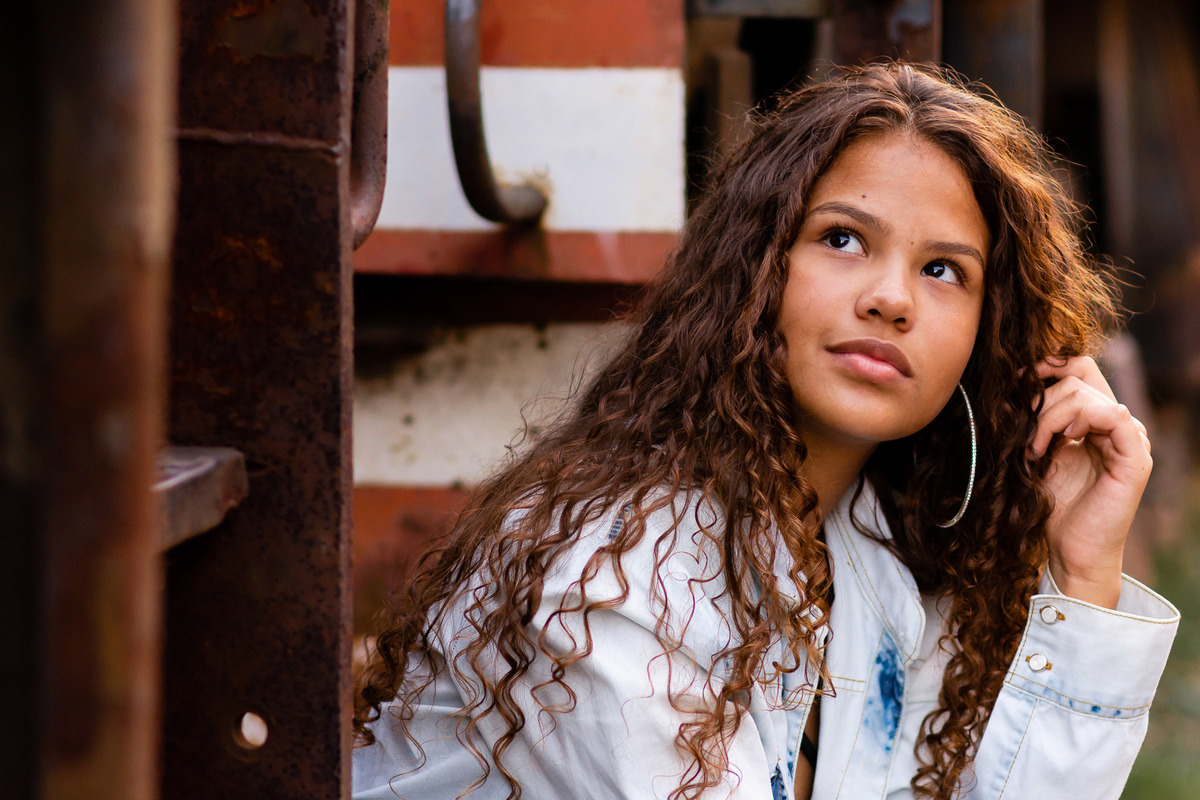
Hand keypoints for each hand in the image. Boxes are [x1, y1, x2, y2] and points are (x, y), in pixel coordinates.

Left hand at [1029, 357, 1151, 608]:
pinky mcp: (1134, 457)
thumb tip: (1016, 384)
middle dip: (1041, 401)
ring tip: (1034, 450)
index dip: (1048, 367)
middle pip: (1078, 379)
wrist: (1071, 549)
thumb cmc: (1053, 505)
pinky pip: (1111, 416)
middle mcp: (1118, 424)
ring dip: (1048, 417)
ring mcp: (1130, 439)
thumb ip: (1036, 420)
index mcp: (1096, 420)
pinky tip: (1059, 443)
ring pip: (1086, 395)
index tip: (1018, 383)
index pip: (1079, 370)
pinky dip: (1076, 422)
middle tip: (1025, 438)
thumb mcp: (1038, 451)